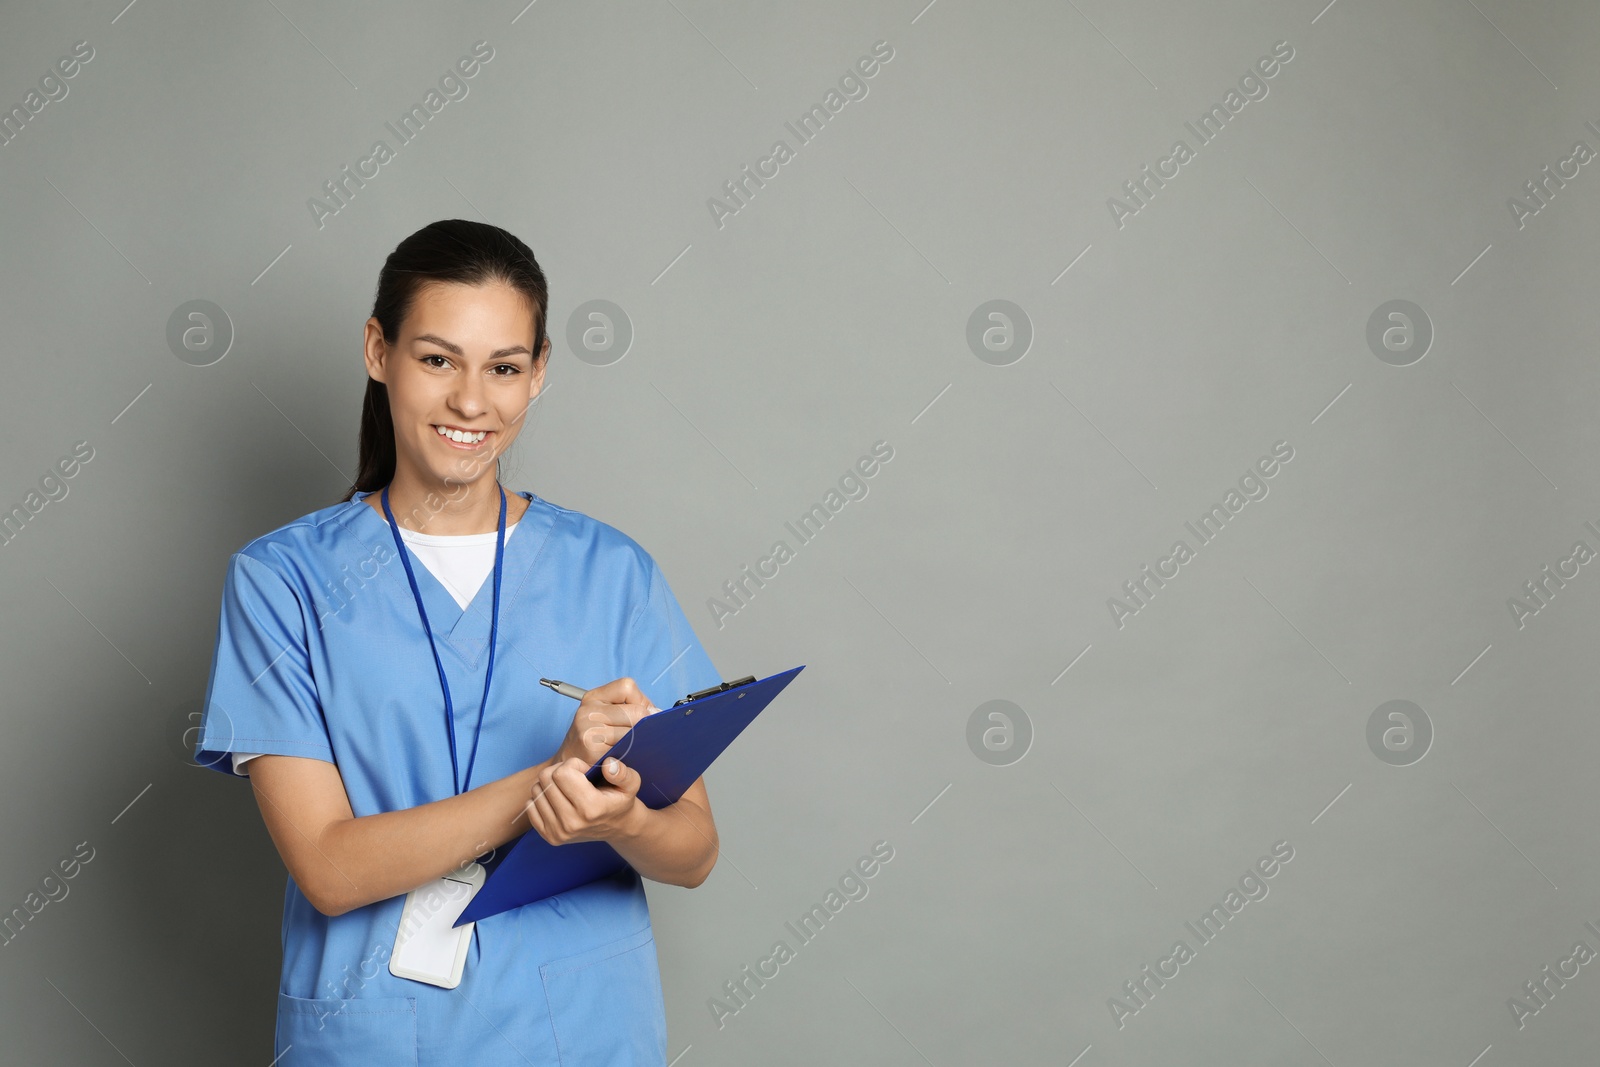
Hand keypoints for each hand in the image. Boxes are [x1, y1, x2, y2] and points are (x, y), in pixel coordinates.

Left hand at [525, 756, 642, 844]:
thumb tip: (608, 764)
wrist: (617, 827)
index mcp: (591, 808)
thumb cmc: (620, 800)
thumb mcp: (631, 783)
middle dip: (559, 771)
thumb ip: (622, 772)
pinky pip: (530, 806)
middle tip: (574, 778)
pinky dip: (541, 798)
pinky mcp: (548, 836)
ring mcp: (558, 832)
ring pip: (536, 790)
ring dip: (550, 784)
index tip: (584, 771)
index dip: (573, 765)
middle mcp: (572, 823)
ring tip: (567, 789)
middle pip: (546, 779)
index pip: (561, 773)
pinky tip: (558, 800)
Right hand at [549, 676, 657, 767]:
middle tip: (644, 735)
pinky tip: (627, 757)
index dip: (640, 701)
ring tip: (634, 746)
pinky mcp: (593, 750)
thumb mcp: (605, 715)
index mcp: (593, 698)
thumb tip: (657, 713)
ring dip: (640, 741)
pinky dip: (631, 754)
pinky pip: (626, 749)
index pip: (627, 687)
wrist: (567, 765)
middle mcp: (588, 711)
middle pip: (635, 712)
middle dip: (645, 724)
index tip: (642, 715)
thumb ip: (631, 707)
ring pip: (633, 732)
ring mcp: (589, 731)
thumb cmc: (593, 739)